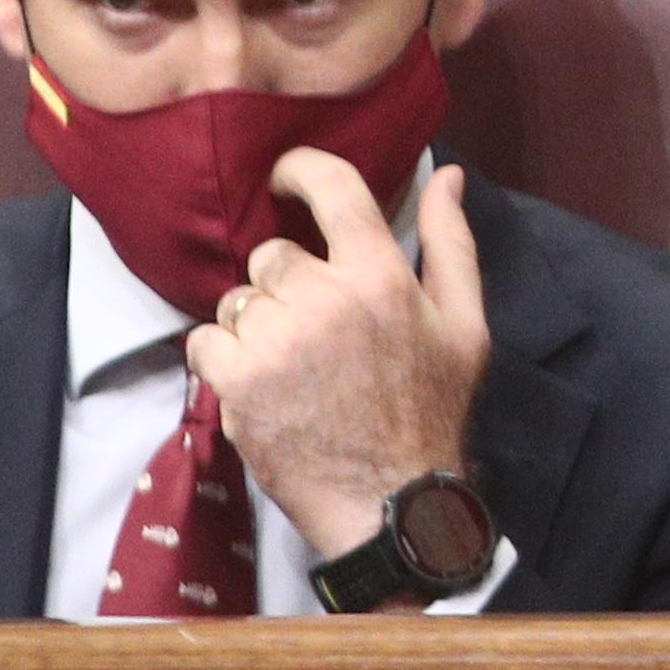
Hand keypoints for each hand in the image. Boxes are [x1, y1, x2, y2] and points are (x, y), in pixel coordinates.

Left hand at [193, 155, 489, 574]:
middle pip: (272, 254)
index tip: (285, 177)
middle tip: (308, 327)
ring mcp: (279, 340)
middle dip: (283, 283)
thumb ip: (451, 242)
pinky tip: (256, 384)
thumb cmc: (432, 409)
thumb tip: (445, 174)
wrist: (390, 499)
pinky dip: (222, 359)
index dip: (301, 170)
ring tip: (287, 364)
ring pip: (238, 299)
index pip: (333, 190)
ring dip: (254, 324)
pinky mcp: (239, 382)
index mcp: (382, 275)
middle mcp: (326, 298)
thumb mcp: (464, 322)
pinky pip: (205, 340)